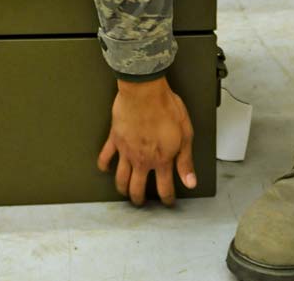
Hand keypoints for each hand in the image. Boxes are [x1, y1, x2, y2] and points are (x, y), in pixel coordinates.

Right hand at [98, 76, 196, 206]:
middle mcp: (142, 160)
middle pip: (137, 188)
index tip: (168, 202)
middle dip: (139, 199)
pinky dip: (103, 165)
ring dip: (122, 189)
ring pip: (120, 178)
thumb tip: (190, 182)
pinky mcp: (115, 139)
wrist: (144, 91)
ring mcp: (126, 151)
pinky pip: (105, 157)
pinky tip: (105, 169)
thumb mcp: (185, 134)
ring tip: (124, 192)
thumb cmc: (166, 108)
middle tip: (141, 202)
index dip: (167, 198)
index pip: (164, 188)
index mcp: (161, 160)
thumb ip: (185, 161)